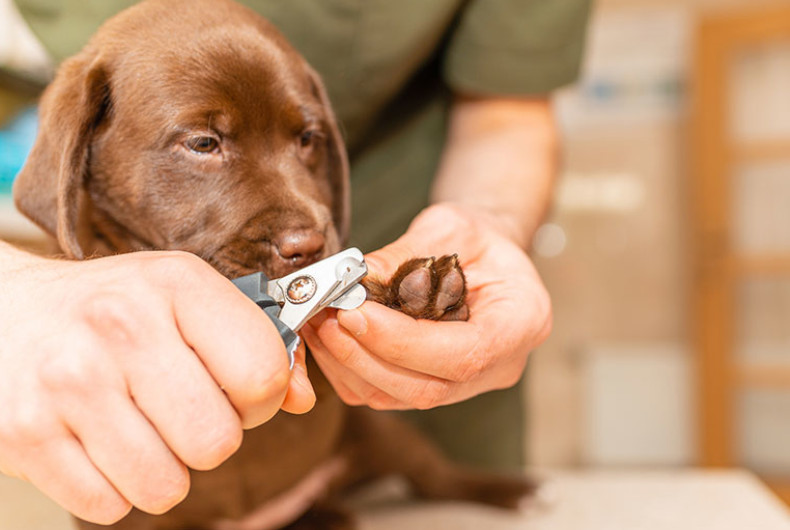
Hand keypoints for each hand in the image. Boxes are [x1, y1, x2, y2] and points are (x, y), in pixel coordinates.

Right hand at [0, 247, 314, 523]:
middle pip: (218, 441)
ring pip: (167, 486)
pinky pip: (110, 506)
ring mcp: (69, 382)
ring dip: (163, 468)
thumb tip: (302, 399)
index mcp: (177, 284)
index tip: (237, 390)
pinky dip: (114, 486)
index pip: (264, 374)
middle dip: (211, 438)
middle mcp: (122, 327)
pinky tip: (99, 441)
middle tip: (183, 411)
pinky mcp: (26, 434)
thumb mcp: (184, 298)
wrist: (5, 311)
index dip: (261, 397)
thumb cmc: (111, 308)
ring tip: (140, 426)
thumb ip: (255, 344)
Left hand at [303, 203, 551, 409]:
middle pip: (427, 389)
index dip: (403, 343)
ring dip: (350, 364)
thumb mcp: (451, 226)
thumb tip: (356, 279)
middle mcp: (498, 366)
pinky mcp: (433, 385)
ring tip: (319, 322)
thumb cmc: (476, 238)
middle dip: (367, 356)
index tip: (355, 313)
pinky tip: (327, 336)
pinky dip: (349, 369)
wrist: (485, 256)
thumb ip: (407, 254)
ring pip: (400, 398)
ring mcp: (466, 385)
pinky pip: (385, 394)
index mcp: (521, 323)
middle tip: (327, 318)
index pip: (463, 355)